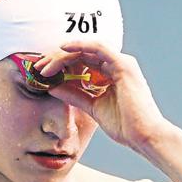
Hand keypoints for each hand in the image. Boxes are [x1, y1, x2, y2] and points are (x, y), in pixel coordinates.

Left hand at [34, 40, 175, 150]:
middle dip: (57, 59)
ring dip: (64, 54)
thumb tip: (52, 86)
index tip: (41, 72)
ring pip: (86, 49)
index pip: (81, 62)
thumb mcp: (92, 107)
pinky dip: (80, 46)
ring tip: (46, 63)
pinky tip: (64, 48)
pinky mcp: (124, 65)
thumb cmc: (125, 125)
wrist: (144, 136)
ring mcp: (121, 63)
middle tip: (38, 66)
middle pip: (81, 54)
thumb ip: (74, 95)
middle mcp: (116, 65)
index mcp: (111, 74)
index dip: (60, 65)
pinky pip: (98, 48)